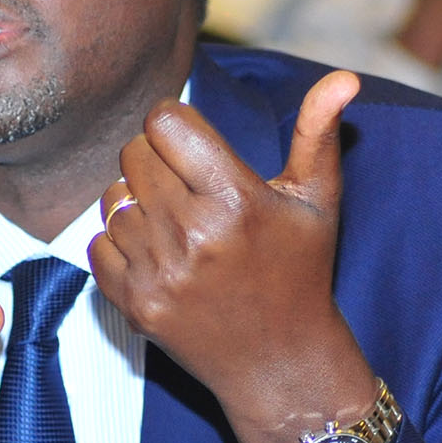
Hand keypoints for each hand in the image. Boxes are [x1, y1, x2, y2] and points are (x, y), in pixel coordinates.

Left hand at [89, 70, 378, 442]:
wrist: (281, 364)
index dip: (176, 126)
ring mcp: (158, 273)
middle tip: (189, 187)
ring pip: (112, 197)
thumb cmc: (301, 270)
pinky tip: (159, 256)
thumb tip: (344, 78)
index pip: (164, 121)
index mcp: (235, 199)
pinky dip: (121, 243)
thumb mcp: (317, 200)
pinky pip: (97, 243)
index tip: (194, 147)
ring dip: (138, 202)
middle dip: (157, 160)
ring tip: (177, 223)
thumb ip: (319, 132)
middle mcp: (192, 234)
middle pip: (133, 153)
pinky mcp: (132, 303)